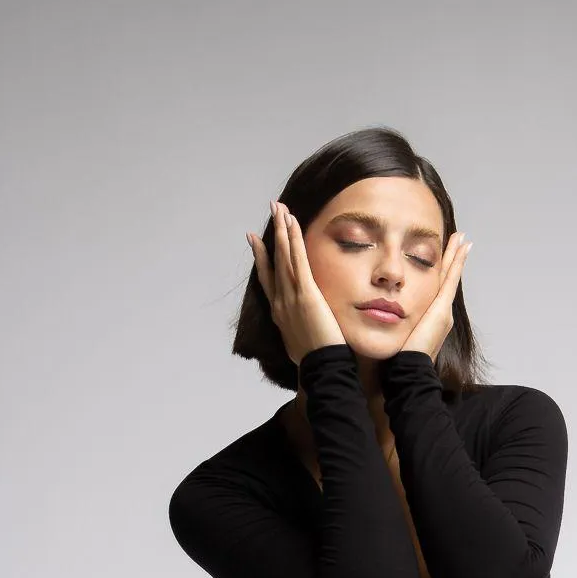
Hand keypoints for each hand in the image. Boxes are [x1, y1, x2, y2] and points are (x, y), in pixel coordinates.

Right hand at [247, 202, 344, 366]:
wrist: (320, 369)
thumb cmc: (316, 362)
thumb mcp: (301, 344)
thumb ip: (299, 332)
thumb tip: (303, 330)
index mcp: (279, 314)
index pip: (268, 280)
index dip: (262, 258)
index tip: (257, 241)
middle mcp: (281, 302)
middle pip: (274, 261)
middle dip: (272, 234)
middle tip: (271, 211)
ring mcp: (291, 296)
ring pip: (284, 256)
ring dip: (282, 230)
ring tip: (280, 208)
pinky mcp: (306, 294)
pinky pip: (298, 261)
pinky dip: (294, 240)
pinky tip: (292, 224)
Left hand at [399, 231, 472, 363]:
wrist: (408, 370)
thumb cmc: (398, 358)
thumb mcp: (394, 334)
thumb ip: (390, 323)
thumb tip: (375, 313)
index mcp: (430, 318)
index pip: (436, 288)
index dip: (441, 272)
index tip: (446, 255)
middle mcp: (440, 313)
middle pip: (447, 279)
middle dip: (454, 259)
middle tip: (462, 240)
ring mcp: (443, 310)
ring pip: (450, 277)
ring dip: (456, 257)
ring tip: (463, 240)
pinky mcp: (441, 309)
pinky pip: (450, 280)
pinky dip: (457, 264)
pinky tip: (461, 249)